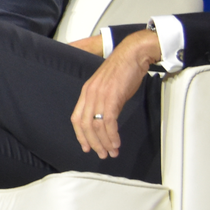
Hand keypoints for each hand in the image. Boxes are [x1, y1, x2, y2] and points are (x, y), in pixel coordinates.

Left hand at [70, 30, 160, 158]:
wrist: (133, 55)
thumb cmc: (123, 70)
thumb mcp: (107, 87)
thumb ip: (103, 101)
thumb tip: (106, 119)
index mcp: (86, 92)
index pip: (76, 118)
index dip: (80, 135)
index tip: (86, 147)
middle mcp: (90, 94)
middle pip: (85, 125)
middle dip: (93, 143)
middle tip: (101, 154)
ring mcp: (100, 95)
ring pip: (97, 126)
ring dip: (104, 142)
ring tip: (111, 152)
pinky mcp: (112, 97)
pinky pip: (109, 122)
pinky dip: (112, 135)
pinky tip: (116, 143)